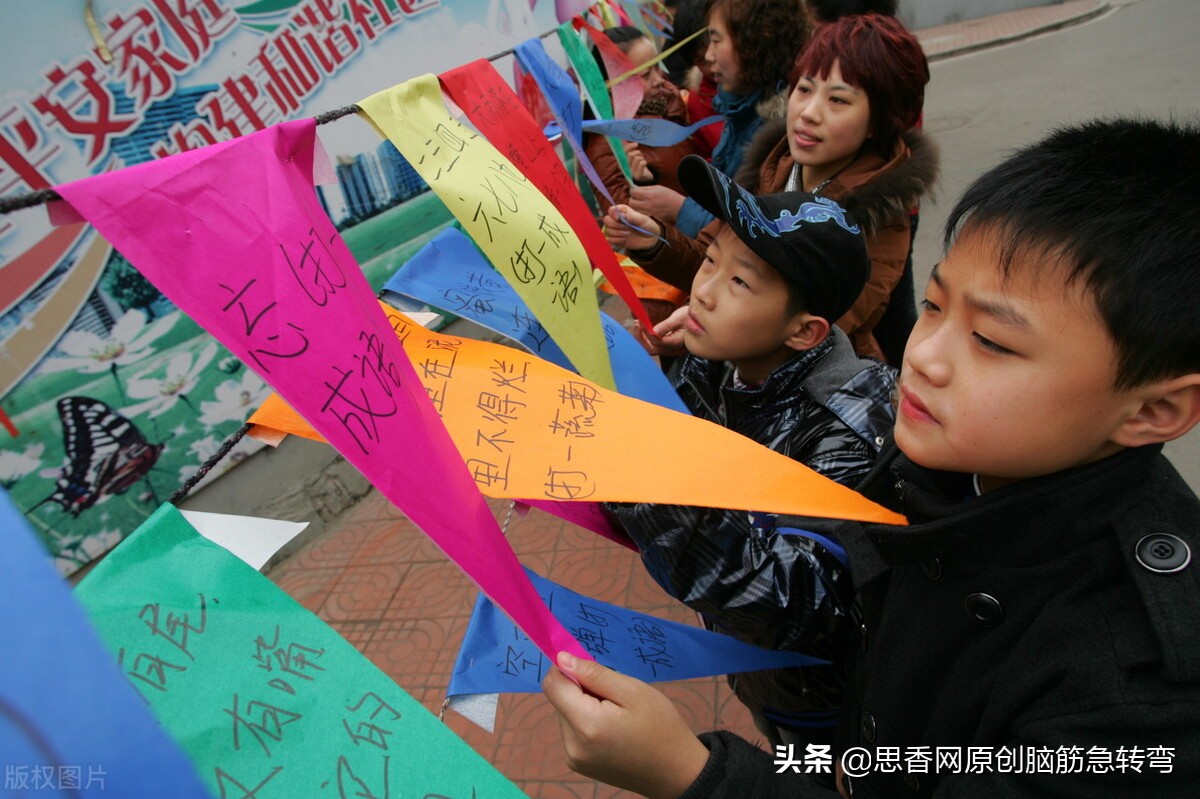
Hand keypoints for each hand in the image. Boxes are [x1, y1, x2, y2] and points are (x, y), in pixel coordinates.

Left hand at [544, 652, 709, 798]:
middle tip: (614, 695)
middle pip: (559, 699)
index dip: (566, 668)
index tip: (592, 668)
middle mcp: (572, 745)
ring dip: (584, 705)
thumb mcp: (633, 691)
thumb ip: (594, 674)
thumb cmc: (661, 726)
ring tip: (616, 714)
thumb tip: (561, 659)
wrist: (676, 772)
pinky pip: (572, 730)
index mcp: (586, 725)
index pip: (553, 685)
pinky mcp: (578, 764)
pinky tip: (611, 729)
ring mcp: (573, 758)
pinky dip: (586, 721)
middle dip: (581, 689)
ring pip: (565, 713)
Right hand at [602, 204, 661, 251]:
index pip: (611, 210)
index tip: (619, 218)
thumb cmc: (647, 225)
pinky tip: (625, 239)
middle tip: (627, 228)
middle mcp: (617, 219)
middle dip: (616, 225)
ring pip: (608, 230)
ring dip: (618, 233)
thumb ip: (630, 216)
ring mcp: (615, 229)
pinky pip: (609, 239)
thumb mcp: (641, 219)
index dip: (613, 214)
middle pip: (606, 220)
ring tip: (628, 234)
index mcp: (622, 211)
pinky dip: (617, 240)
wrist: (650, 238)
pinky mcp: (615, 239)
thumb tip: (620, 216)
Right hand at [624, 142, 653, 182]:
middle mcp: (625, 168)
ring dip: (642, 157)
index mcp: (622, 162)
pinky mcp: (638, 176)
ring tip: (643, 161)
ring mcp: (631, 172)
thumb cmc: (638, 165)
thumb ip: (628, 149)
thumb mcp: (633, 157)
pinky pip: (642, 164)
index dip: (629, 146)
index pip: (623, 152)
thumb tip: (623, 139)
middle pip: (630, 155)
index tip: (636, 144)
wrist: (645, 179)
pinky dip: (644, 162)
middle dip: (637, 153)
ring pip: (637, 158)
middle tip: (641, 155)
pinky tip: (645, 163)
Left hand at [630, 185, 685, 224]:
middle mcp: (647, 205)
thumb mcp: (658, 188)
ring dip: (635, 204)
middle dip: (632, 198)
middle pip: (631, 202)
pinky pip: (639, 212)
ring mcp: (647, 212)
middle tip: (637, 196)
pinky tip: (644, 206)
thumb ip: (646, 188)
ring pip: (634, 208)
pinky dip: (639, 209)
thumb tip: (636, 188)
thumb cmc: (670, 197)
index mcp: (650, 195)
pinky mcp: (649, 217)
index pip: (633, 192)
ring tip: (641, 201)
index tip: (635, 189)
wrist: (679, 209)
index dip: (633, 190)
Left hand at [633, 303, 688, 356]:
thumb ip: (666, 326)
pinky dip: (643, 336)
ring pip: (648, 347)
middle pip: (650, 349)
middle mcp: (669, 347)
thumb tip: (653, 331)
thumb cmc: (688, 318)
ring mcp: (665, 346)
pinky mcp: (662, 343)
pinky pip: (649, 343)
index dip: (647, 332)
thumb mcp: (679, 318)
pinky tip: (640, 326)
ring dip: (640, 337)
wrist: (695, 320)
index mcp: (675, 342)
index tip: (641, 321)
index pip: (657, 341)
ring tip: (636, 324)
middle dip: (640, 338)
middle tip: (636, 324)